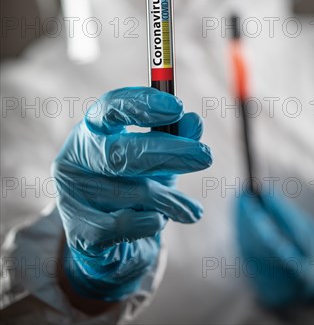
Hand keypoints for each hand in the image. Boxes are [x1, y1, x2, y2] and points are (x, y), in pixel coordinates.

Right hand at [53, 86, 211, 300]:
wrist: (114, 244)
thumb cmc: (137, 188)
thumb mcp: (160, 159)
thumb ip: (177, 137)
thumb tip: (194, 121)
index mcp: (92, 130)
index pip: (109, 108)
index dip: (141, 104)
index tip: (178, 107)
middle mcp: (75, 158)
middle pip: (120, 151)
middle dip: (168, 153)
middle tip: (205, 156)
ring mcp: (71, 195)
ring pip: (133, 191)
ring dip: (170, 199)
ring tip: (190, 209)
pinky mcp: (78, 232)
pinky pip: (128, 224)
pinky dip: (152, 223)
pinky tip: (157, 222)